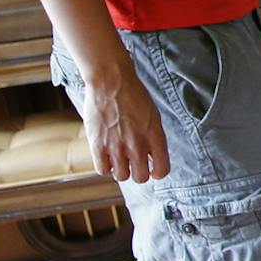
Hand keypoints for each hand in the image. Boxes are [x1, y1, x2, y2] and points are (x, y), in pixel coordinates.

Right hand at [81, 54, 170, 183]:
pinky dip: (105, 167)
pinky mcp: (98, 145)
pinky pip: (103, 170)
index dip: (158, 172)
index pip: (162, 170)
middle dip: (138, 172)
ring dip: (121, 170)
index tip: (153, 169)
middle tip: (134, 163)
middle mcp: (137, 145)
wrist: (111, 82)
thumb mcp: (153, 115)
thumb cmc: (133, 96)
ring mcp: (117, 147)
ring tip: (119, 158)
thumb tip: (152, 158)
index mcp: (155, 136)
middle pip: (141, 177)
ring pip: (121, 177)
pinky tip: (107, 156)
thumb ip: (154, 138)